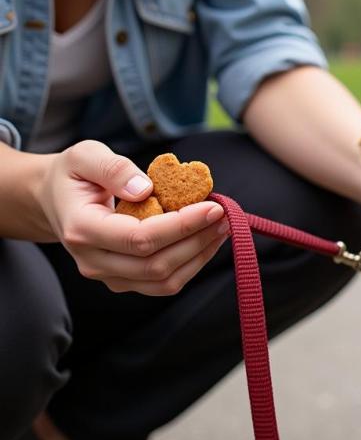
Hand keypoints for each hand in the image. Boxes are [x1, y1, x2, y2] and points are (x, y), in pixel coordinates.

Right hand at [38, 140, 227, 295]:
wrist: (55, 200)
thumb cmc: (74, 175)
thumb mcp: (85, 156)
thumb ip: (114, 168)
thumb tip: (146, 190)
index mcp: (82, 229)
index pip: (139, 238)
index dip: (181, 226)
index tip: (213, 207)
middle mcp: (93, 261)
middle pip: (155, 265)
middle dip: (197, 241)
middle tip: (225, 216)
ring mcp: (108, 276)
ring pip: (164, 281)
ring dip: (200, 256)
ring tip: (222, 228)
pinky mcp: (125, 280)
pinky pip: (164, 283)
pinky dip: (192, 264)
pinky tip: (207, 240)